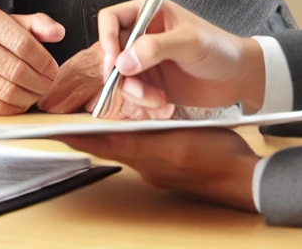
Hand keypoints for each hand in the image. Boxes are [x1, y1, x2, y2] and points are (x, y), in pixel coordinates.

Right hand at [0, 7, 64, 114]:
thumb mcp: (14, 23)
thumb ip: (39, 24)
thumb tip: (58, 32)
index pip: (23, 44)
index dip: (44, 61)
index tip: (53, 69)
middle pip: (16, 71)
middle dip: (40, 82)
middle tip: (48, 85)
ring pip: (7, 92)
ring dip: (29, 97)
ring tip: (36, 93)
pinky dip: (13, 108)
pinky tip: (20, 101)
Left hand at [61, 129, 260, 211]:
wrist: (244, 179)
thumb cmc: (218, 155)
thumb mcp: (182, 137)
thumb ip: (147, 136)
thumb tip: (113, 137)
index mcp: (148, 155)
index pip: (103, 145)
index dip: (79, 137)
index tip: (56, 130)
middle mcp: (147, 164)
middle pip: (108, 147)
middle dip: (87, 135)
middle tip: (63, 124)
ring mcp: (157, 168)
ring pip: (123, 148)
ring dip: (106, 136)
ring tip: (87, 122)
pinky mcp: (167, 167)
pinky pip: (139, 152)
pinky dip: (128, 139)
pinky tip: (129, 127)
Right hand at [97, 0, 265, 112]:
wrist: (238, 78)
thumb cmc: (219, 48)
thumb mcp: (189, 42)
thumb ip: (156, 48)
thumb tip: (123, 61)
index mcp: (149, 13)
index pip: (112, 18)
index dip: (106, 37)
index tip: (113, 61)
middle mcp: (143, 36)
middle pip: (112, 52)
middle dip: (120, 74)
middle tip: (135, 88)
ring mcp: (145, 62)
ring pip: (121, 78)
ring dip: (135, 93)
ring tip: (157, 100)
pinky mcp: (151, 84)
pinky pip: (135, 96)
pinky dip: (145, 104)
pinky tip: (164, 106)